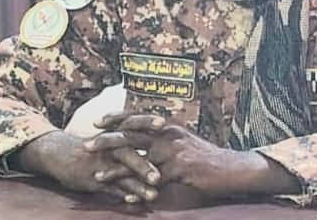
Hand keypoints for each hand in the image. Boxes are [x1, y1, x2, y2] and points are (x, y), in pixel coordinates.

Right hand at [16, 130, 159, 201]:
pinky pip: (110, 188)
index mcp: (115, 132)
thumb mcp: (111, 134)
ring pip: (121, 174)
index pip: (133, 124)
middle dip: (145, 164)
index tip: (165, 124)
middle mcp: (109, 147)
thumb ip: (131, 135)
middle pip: (128, 153)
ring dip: (138, 185)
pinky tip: (134, 202)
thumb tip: (156, 136)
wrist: (60, 152)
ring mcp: (101, 163)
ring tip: (154, 194)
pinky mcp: (93, 178)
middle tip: (161, 174)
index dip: (147, 122)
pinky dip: (122, 195)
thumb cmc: (93, 144)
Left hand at [93, 113, 301, 198]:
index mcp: (167, 127)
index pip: (138, 119)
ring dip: (116, 171)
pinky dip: (138, 191)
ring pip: (139, 160)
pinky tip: (125, 198)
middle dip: (107, 140)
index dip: (117, 119)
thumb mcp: (183, 143)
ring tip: (97, 177)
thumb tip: (146, 145)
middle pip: (132, 135)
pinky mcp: (180, 169)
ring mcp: (174, 152)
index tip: (98, 121)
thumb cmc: (204, 157)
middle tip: (86, 145)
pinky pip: (154, 182)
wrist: (229, 168)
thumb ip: (163, 143)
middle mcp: (168, 135)